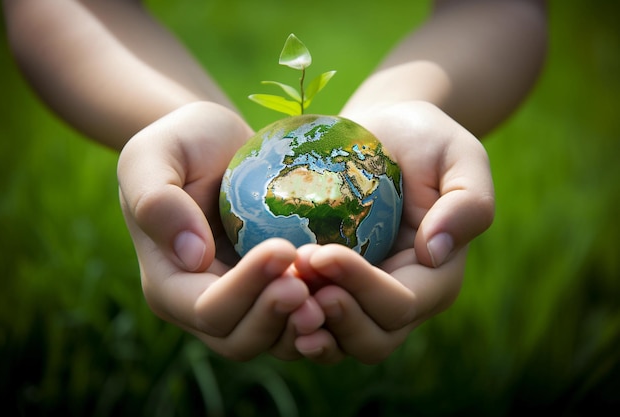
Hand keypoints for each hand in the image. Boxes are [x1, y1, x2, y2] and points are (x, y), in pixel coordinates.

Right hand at [117, 102, 322, 359]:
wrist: (215, 145)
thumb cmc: (181, 143)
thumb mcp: (152, 156)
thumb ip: (157, 201)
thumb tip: (194, 257)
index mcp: (168, 282)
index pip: (206, 309)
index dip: (246, 290)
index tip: (282, 249)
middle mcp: (201, 304)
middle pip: (239, 339)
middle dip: (277, 317)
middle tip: (312, 284)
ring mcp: (240, 303)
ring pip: (272, 341)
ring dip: (303, 324)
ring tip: (334, 291)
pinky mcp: (270, 292)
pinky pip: (295, 322)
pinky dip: (319, 316)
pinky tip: (342, 287)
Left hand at [289, 101, 494, 363]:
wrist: (383, 134)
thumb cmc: (424, 140)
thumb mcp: (459, 156)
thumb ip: (468, 203)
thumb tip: (437, 251)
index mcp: (437, 277)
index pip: (402, 304)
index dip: (361, 287)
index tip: (321, 252)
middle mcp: (405, 298)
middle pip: (372, 339)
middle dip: (334, 315)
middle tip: (296, 272)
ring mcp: (367, 299)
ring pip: (341, 342)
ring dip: (309, 325)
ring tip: (278, 289)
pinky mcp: (337, 289)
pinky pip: (316, 324)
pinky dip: (293, 320)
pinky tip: (268, 295)